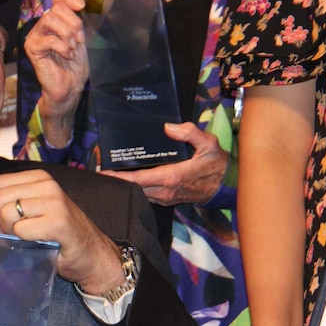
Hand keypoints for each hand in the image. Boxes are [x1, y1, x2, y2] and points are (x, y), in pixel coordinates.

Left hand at [0, 170, 124, 294]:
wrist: (91, 256)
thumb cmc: (57, 238)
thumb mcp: (24, 223)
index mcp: (36, 178)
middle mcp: (46, 184)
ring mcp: (55, 201)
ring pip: (7, 212)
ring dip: (4, 231)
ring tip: (16, 239)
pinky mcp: (60, 221)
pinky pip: (22, 229)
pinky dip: (20, 240)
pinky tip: (32, 242)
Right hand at [24, 0, 88, 147]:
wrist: (69, 86)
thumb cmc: (76, 65)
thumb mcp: (82, 39)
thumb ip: (79, 22)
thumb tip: (81, 6)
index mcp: (56, 21)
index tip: (82, 6)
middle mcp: (43, 26)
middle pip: (57, 8)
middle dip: (73, 23)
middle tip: (79, 41)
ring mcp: (35, 36)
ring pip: (50, 19)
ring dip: (67, 34)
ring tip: (72, 48)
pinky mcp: (32, 48)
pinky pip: (47, 39)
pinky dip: (61, 47)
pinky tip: (67, 55)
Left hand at [101, 122, 227, 205]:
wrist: (227, 186)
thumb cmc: (217, 165)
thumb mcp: (209, 144)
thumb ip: (190, 133)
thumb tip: (168, 127)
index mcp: (171, 177)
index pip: (136, 180)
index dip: (117, 177)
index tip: (102, 172)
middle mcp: (165, 190)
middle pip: (132, 188)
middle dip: (114, 180)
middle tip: (99, 169)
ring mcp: (165, 197)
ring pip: (137, 193)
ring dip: (123, 184)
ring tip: (108, 172)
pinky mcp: (167, 198)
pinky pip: (145, 194)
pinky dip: (134, 187)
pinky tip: (127, 177)